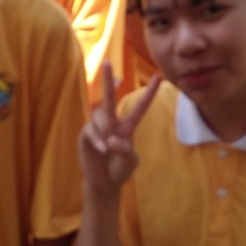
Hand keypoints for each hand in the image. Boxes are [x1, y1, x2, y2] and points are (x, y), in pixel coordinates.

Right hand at [79, 61, 160, 191]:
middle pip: (109, 97)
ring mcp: (97, 127)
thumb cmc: (120, 169)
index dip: (149, 93)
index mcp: (127, 127)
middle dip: (107, 80)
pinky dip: (97, 139)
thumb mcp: (130, 162)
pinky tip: (102, 149)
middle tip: (107, 62)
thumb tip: (112, 139)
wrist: (104, 183)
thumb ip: (125, 150)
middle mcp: (112, 122)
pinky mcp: (85, 134)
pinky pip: (90, 129)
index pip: (140, 107)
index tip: (159, 76)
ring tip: (108, 147)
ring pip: (99, 115)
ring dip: (105, 128)